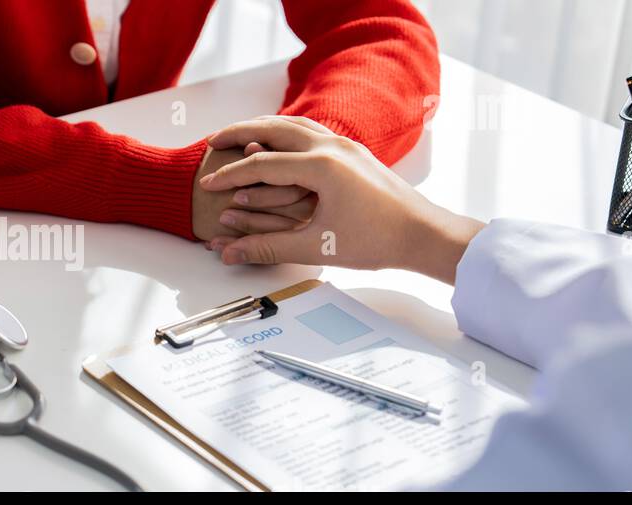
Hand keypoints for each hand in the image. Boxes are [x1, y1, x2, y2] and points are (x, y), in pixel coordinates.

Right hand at [198, 116, 483, 283]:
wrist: (425, 233)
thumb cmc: (377, 241)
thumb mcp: (316, 246)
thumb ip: (267, 247)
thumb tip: (229, 254)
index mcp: (322, 166)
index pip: (262, 165)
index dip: (230, 176)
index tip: (206, 184)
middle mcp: (333, 146)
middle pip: (274, 129)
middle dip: (239, 132)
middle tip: (212, 140)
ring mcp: (346, 145)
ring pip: (295, 124)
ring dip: (264, 127)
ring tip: (239, 135)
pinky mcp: (355, 152)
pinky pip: (312, 131)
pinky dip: (287, 131)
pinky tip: (279, 142)